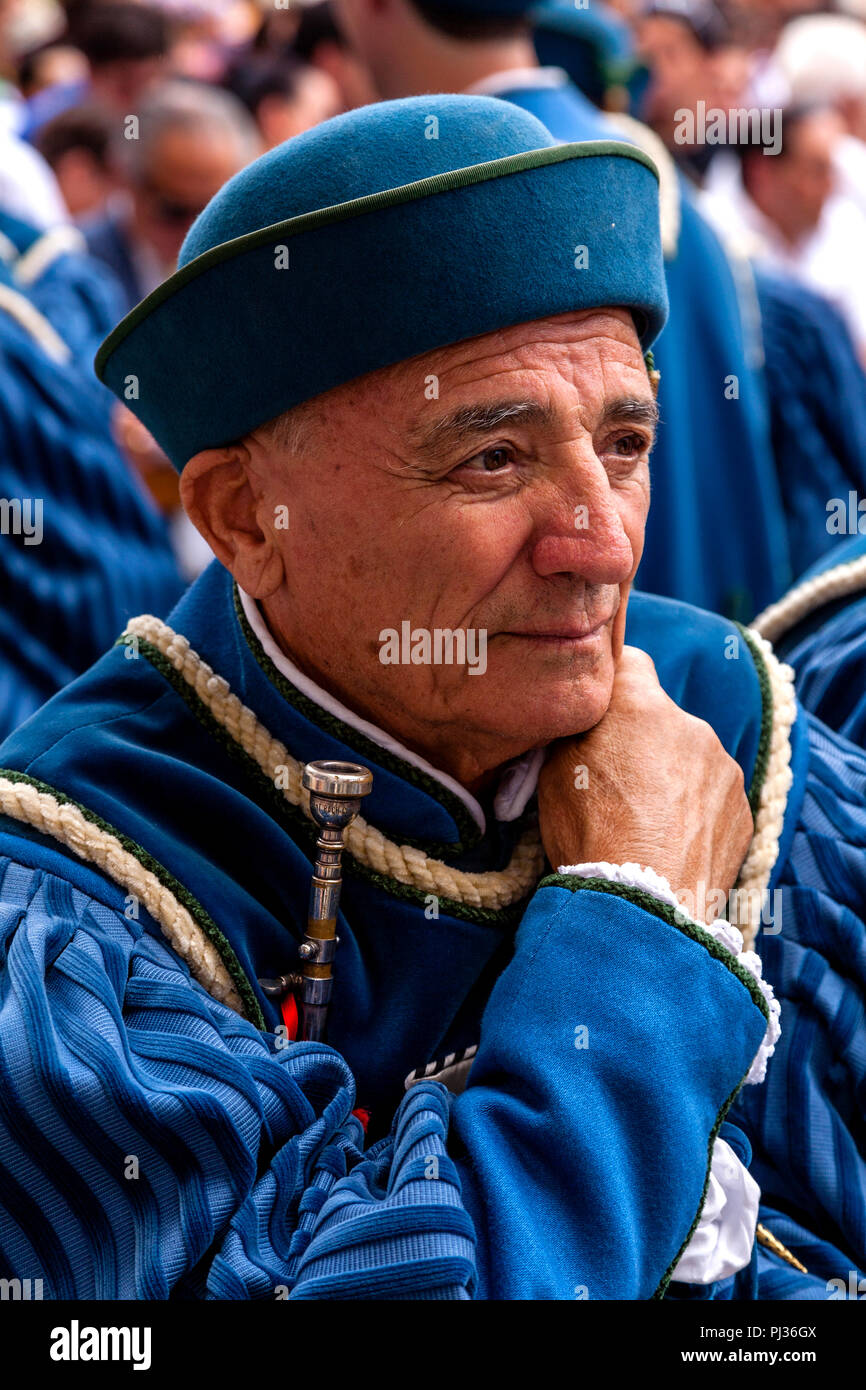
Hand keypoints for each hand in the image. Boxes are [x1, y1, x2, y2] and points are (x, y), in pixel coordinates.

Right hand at [537, 646, 752, 921]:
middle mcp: (690, 725)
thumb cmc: (589, 833)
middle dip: (642, 741)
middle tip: (616, 784)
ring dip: (672, 778)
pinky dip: (695, 813)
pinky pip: (713, 797)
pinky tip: (671, 843)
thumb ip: (576, 729)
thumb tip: (585, 718)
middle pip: (662, 717)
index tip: (601, 712)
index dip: (615, 682)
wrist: (643, 904)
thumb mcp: (553, 770)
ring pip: (691, 758)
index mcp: (641, 706)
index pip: (631, 660)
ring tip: (645, 823)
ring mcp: (723, 768)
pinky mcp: (743, 810)